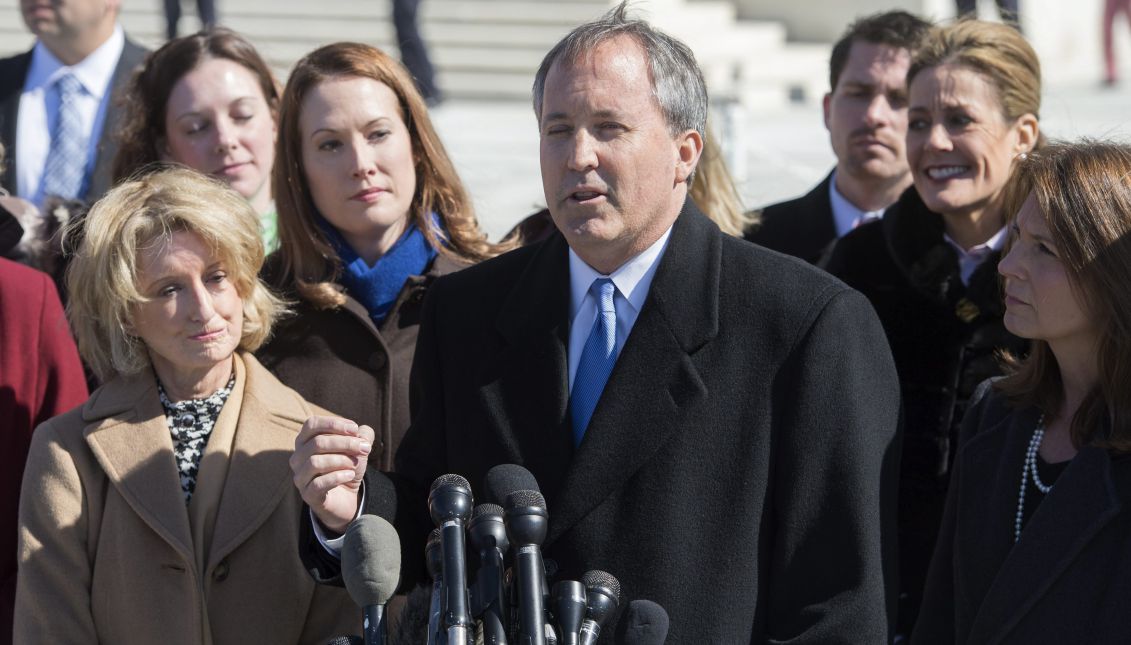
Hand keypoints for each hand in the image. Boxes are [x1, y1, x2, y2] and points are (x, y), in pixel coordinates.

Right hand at [291, 415, 373, 533]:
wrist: (346, 497)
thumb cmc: (346, 466)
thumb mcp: (357, 448)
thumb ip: (362, 436)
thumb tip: (364, 432)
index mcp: (305, 441)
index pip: (312, 424)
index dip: (333, 424)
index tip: (355, 429)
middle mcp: (297, 457)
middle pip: (317, 443)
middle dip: (345, 443)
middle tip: (365, 448)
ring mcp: (300, 477)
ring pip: (316, 462)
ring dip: (341, 460)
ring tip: (355, 463)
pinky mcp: (307, 494)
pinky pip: (319, 483)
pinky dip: (337, 477)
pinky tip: (350, 475)